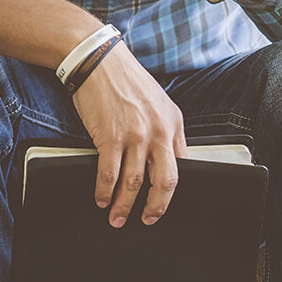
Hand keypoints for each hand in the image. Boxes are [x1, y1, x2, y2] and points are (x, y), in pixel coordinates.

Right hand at [72, 43, 188, 227]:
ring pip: (134, 183)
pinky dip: (104, 191)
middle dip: (156, 207)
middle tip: (148, 220)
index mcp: (174, 124)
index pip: (183, 165)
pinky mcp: (110, 137)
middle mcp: (159, 132)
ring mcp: (135, 136)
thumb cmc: (127, 81)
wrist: (99, 61)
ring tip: (117, 217)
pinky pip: (109, 174)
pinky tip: (101, 199)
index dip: (174, 189)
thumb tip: (166, 158)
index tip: (165, 202)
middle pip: (165, 181)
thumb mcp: (159, 103)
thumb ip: (165, 130)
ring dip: (124, 205)